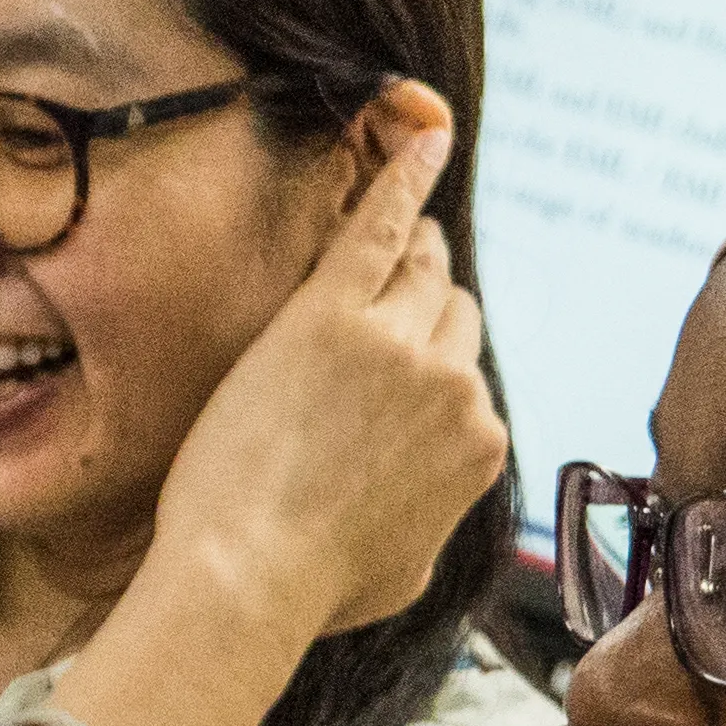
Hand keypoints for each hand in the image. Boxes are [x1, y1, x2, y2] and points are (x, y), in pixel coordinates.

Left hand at [133, 117, 506, 648]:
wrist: (246, 576)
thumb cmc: (311, 588)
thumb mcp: (410, 564)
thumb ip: (439, 510)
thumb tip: (439, 499)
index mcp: (480, 441)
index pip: (467, 369)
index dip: (427, 361)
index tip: (397, 357)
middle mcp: (454, 383)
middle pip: (451, 309)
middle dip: (420, 299)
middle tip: (388, 288)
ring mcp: (397, 344)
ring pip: (421, 266)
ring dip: (407, 247)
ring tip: (389, 229)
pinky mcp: (332, 315)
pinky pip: (380, 224)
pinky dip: (402, 175)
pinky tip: (414, 137)